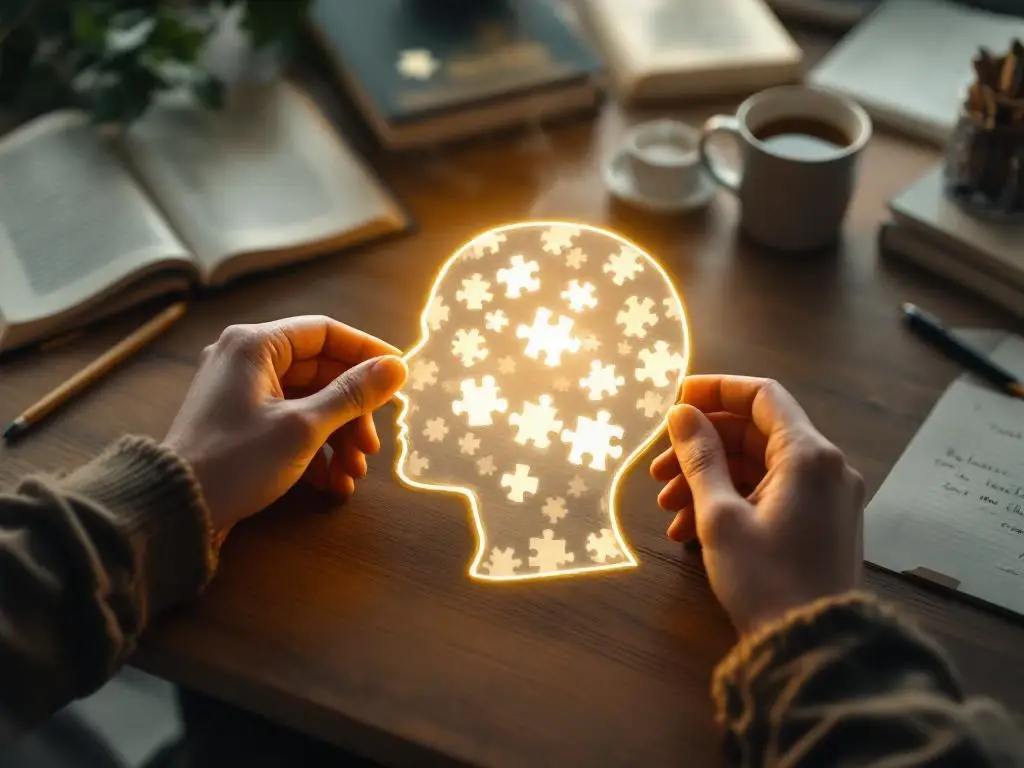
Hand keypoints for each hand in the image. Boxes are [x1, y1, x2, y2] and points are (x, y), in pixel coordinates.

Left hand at [164, 316, 406, 539]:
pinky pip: (289, 424)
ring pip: (308, 403)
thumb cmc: (236, 461)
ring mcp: (240, 392)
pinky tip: (331, 483)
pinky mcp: (238, 424)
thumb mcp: (304, 428)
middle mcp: (245, 359)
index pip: (326, 332)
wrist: (174, 509)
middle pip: (320, 373)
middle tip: (372, 447)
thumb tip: (396, 367)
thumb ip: (353, 394)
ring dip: (338, 437)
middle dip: (353, 413)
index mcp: (255, 345)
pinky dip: (315, 449)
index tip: (399, 377)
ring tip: (352, 474)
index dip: (367, 353)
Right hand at [650, 376, 864, 635]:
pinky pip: (773, 495)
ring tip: (669, 510)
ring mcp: (829, 497)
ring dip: (711, 480)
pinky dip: (733, 502)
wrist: (813, 647)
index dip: (716, 390)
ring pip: (760, 468)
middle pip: (756, 434)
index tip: (676, 400)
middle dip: (702, 448)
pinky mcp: (823, 524)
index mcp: (809, 455)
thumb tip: (682, 414)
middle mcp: (827, 468)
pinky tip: (693, 530)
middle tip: (658, 472)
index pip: (762, 395)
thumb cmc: (765, 579)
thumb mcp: (720, 515)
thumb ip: (700, 457)